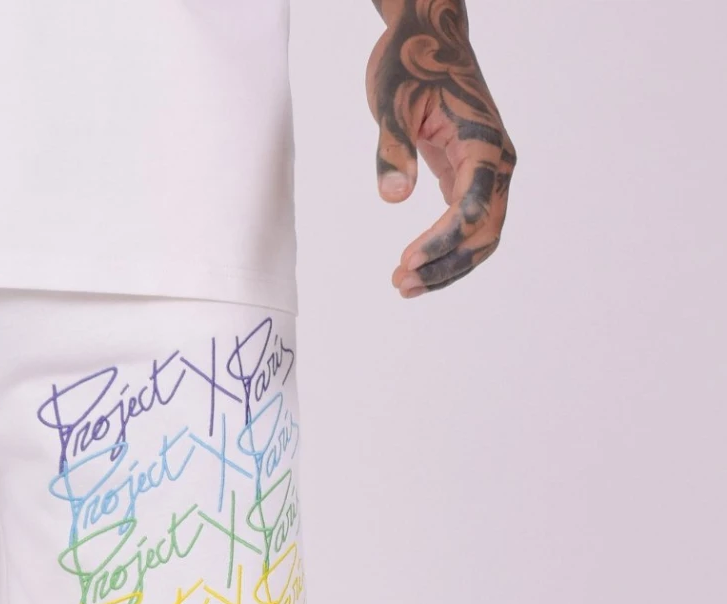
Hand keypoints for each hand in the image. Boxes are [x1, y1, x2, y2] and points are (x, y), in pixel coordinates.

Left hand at [367, 0, 515, 296]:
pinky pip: (469, 222)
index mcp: (483, 141)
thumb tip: (392, 197)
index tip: (406, 261)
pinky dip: (447, 249)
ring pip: (481, 235)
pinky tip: (416, 266)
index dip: (442, 241)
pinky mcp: (471, 173)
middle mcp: (496, 160)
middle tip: (399, 283)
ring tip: (404, 285)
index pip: (472, 207)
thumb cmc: (412, 62)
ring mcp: (488, 169)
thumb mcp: (393, 103)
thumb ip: (393, 150)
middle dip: (445, 263)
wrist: (429, 34)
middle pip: (484, 232)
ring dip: (448, 266)